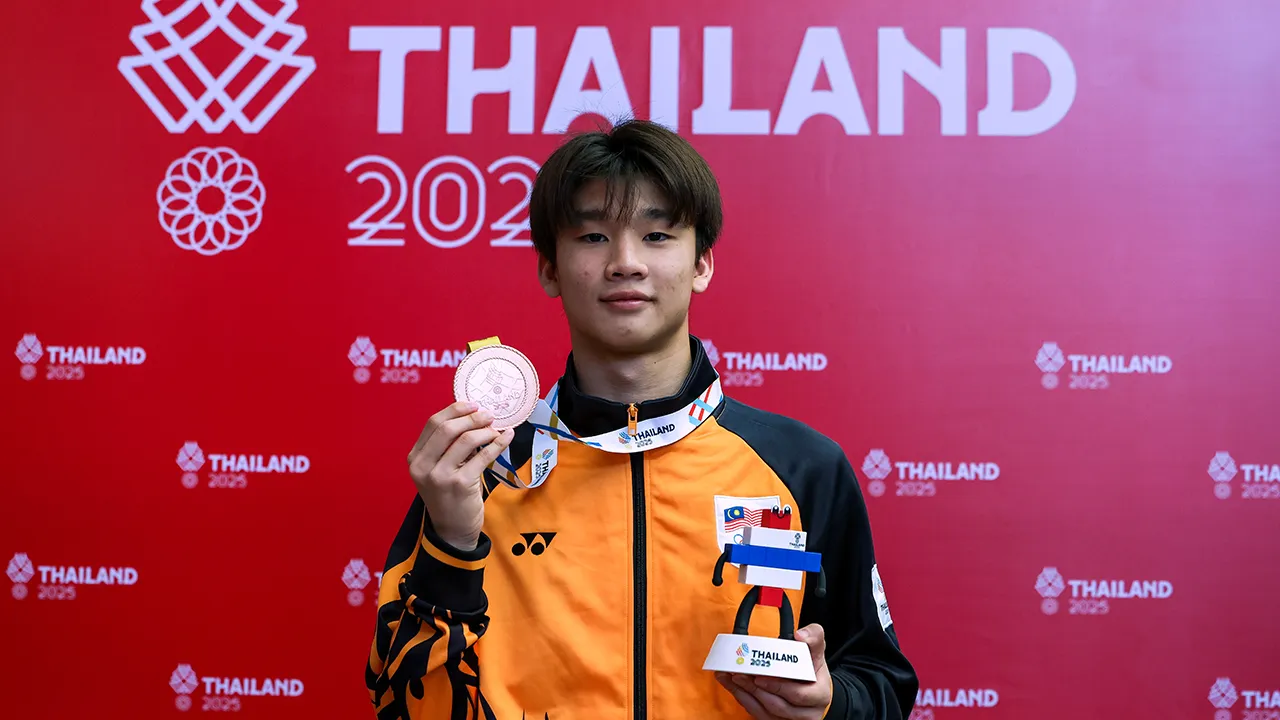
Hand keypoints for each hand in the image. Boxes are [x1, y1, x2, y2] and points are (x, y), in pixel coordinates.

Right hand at [407, 401, 514, 550]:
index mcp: (415, 458)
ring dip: (486, 430)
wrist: (452, 530)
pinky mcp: (460, 484)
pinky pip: (483, 455)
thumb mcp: (437, 470)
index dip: (455, 410)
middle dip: (472, 417)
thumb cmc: (448, 495)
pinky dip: (498, 443)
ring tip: (497, 429)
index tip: (473, 405)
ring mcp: (440, 476)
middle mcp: (423, 466)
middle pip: (448, 428)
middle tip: (489, 415)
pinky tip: (507, 437)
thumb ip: (446, 446)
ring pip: (466, 439)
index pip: (433, 423)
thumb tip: (473, 416)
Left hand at [715, 624, 831, 718]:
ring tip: (732, 677)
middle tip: (738, 674)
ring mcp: (790, 719)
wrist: (813, 688)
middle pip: (777, 706)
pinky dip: (743, 699)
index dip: (777, 686)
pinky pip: (757, 715)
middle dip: (755, 689)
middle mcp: (806, 713)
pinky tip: (732, 686)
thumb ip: (813, 638)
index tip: (759, 676)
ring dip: (745, 694)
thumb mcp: (817, 651)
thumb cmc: (812, 669)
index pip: (797, 694)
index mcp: (818, 696)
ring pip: (765, 713)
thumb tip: (800, 635)